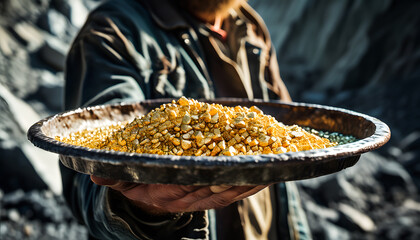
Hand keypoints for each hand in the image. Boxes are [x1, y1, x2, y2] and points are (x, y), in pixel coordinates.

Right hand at [91, 175, 266, 214]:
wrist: (153, 190)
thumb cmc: (141, 177)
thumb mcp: (125, 178)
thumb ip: (115, 174)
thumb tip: (95, 172)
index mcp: (168, 192)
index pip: (185, 186)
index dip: (202, 179)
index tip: (217, 168)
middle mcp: (190, 197)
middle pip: (215, 188)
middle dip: (235, 178)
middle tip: (255, 163)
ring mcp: (206, 196)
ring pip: (231, 190)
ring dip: (250, 179)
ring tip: (271, 165)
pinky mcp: (218, 192)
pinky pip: (238, 189)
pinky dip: (253, 181)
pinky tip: (270, 171)